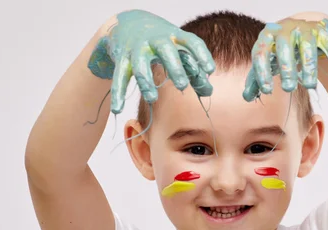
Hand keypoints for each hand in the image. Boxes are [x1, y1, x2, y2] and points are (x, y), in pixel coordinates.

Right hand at [88, 10, 215, 113]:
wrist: (128, 23)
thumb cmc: (162, 43)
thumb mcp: (179, 51)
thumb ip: (194, 71)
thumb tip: (208, 93)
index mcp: (175, 37)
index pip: (191, 42)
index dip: (201, 55)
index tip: (210, 70)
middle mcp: (156, 40)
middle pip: (166, 51)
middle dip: (174, 67)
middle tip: (182, 86)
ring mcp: (137, 48)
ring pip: (140, 65)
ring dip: (146, 82)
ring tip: (152, 99)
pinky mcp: (122, 58)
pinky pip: (120, 77)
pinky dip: (118, 93)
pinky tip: (117, 109)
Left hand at [243, 18, 327, 101]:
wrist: (305, 28)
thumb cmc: (282, 50)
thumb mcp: (269, 62)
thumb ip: (257, 79)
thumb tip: (246, 97)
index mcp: (268, 36)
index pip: (261, 52)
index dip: (262, 72)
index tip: (267, 91)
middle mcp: (286, 29)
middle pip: (285, 47)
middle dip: (287, 69)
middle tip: (288, 88)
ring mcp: (307, 28)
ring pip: (308, 47)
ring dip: (309, 68)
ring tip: (309, 86)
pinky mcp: (325, 32)